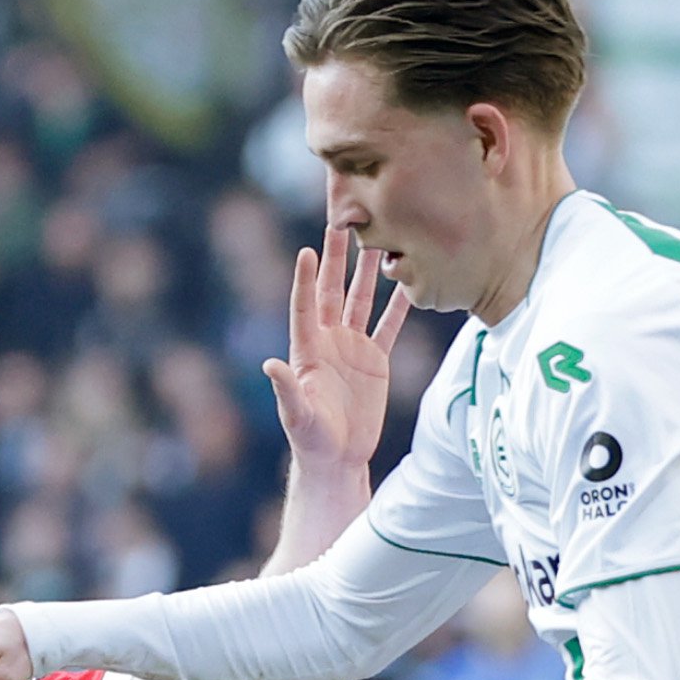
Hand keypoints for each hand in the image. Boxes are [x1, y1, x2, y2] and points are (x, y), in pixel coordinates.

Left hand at [263, 223, 410, 485]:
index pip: (305, 306)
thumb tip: (270, 365)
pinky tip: (410, 282)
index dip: (305, 279)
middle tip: (342, 222)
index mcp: (307, 349)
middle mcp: (328, 341)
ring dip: (368, 271)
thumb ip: (286, 390)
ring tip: (379, 239)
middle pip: (332, 290)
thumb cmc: (311, 440)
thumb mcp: (297, 416)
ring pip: (361, 300)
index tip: (308, 249)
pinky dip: (399, 305)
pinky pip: (388, 326)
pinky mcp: (374, 360)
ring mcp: (352, 348)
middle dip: (336, 257)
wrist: (338, 458)